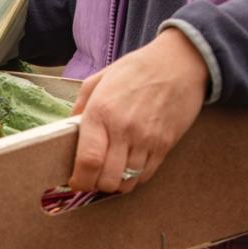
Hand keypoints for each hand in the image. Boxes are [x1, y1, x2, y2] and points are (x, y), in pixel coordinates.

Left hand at [68, 28, 207, 193]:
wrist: (179, 62)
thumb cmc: (136, 69)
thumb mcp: (100, 79)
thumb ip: (81, 105)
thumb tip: (68, 128)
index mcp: (101, 112)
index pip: (88, 161)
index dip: (79, 180)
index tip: (75, 181)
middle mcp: (123, 130)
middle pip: (107, 179)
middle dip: (95, 185)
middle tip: (93, 177)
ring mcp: (147, 139)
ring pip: (127, 182)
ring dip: (116, 184)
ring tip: (111, 173)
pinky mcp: (165, 145)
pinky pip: (146, 175)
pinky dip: (135, 178)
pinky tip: (130, 167)